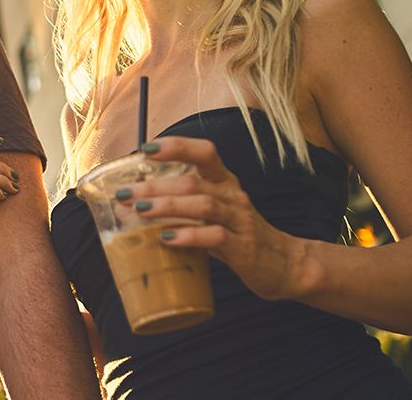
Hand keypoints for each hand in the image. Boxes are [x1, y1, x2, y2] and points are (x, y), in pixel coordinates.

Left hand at [118, 137, 317, 300]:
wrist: (286, 265)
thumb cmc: (240, 237)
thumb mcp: (215, 215)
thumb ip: (185, 207)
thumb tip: (138, 205)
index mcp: (225, 182)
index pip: (205, 152)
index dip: (177, 146)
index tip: (146, 148)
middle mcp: (233, 196)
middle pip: (194, 181)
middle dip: (155, 185)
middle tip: (125, 194)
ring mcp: (240, 220)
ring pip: (203, 204)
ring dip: (168, 205)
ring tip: (140, 211)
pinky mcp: (244, 247)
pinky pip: (215, 236)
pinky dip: (190, 235)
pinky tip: (168, 238)